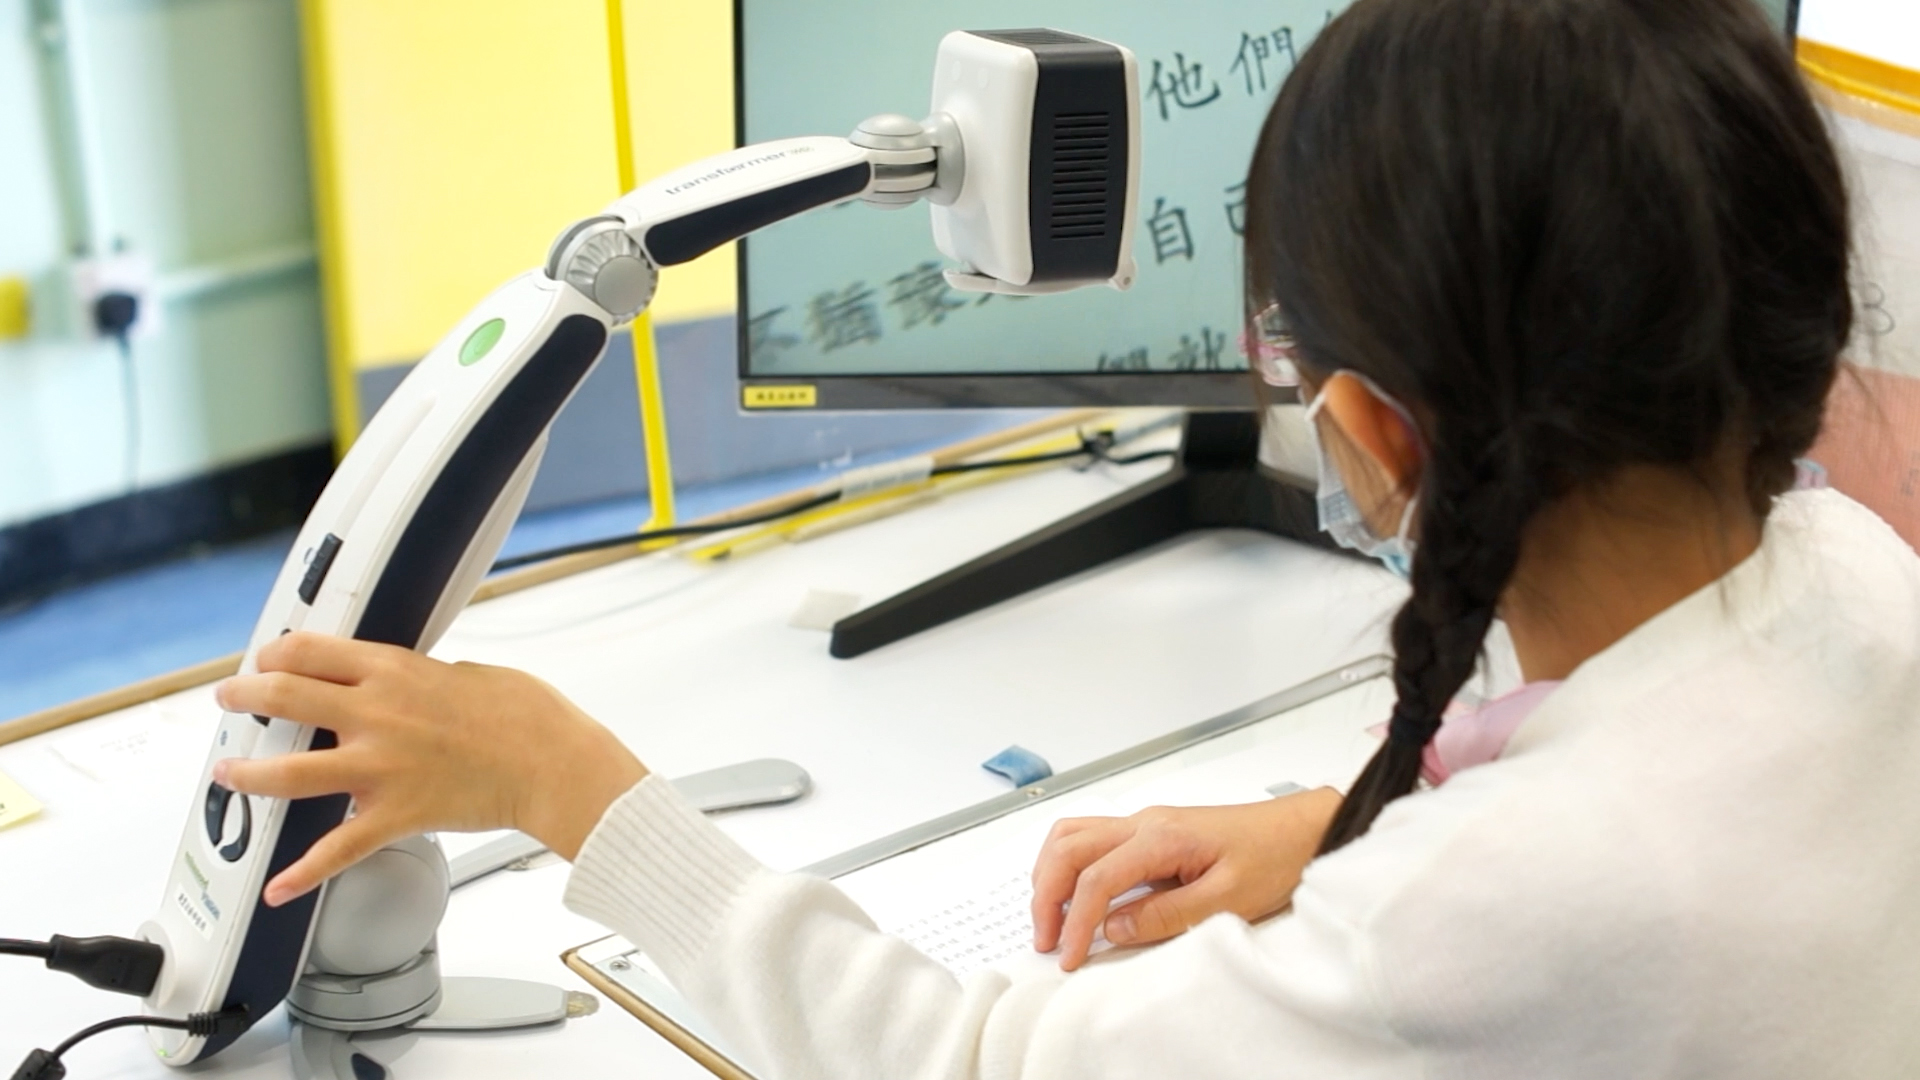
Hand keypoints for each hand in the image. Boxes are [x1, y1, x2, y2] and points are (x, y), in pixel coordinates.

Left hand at [213, 632, 647, 905]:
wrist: (552, 764)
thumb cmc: (526, 717)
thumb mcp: (469, 674)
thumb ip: (425, 679)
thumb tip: (409, 687)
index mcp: (394, 672)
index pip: (313, 650)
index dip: (277, 652)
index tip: (267, 658)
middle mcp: (375, 715)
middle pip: (284, 697)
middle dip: (245, 697)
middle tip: (232, 700)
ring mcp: (379, 767)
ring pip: (288, 773)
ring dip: (247, 775)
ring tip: (228, 774)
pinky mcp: (393, 814)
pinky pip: (336, 849)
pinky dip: (303, 872)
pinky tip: (277, 887)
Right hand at [1029, 788, 1340, 970]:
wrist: (1303, 829)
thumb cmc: (1274, 857)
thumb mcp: (1227, 899)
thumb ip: (1166, 915)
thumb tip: (1113, 928)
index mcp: (1161, 836)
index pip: (1097, 878)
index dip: (1077, 922)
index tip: (1071, 957)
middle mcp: (1145, 821)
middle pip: (1068, 847)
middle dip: (1047, 895)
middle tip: (1048, 939)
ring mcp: (1145, 821)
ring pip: (1072, 834)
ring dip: (1051, 874)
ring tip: (1054, 917)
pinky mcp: (1151, 829)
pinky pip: (1091, 837)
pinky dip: (1070, 863)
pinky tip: (1077, 893)